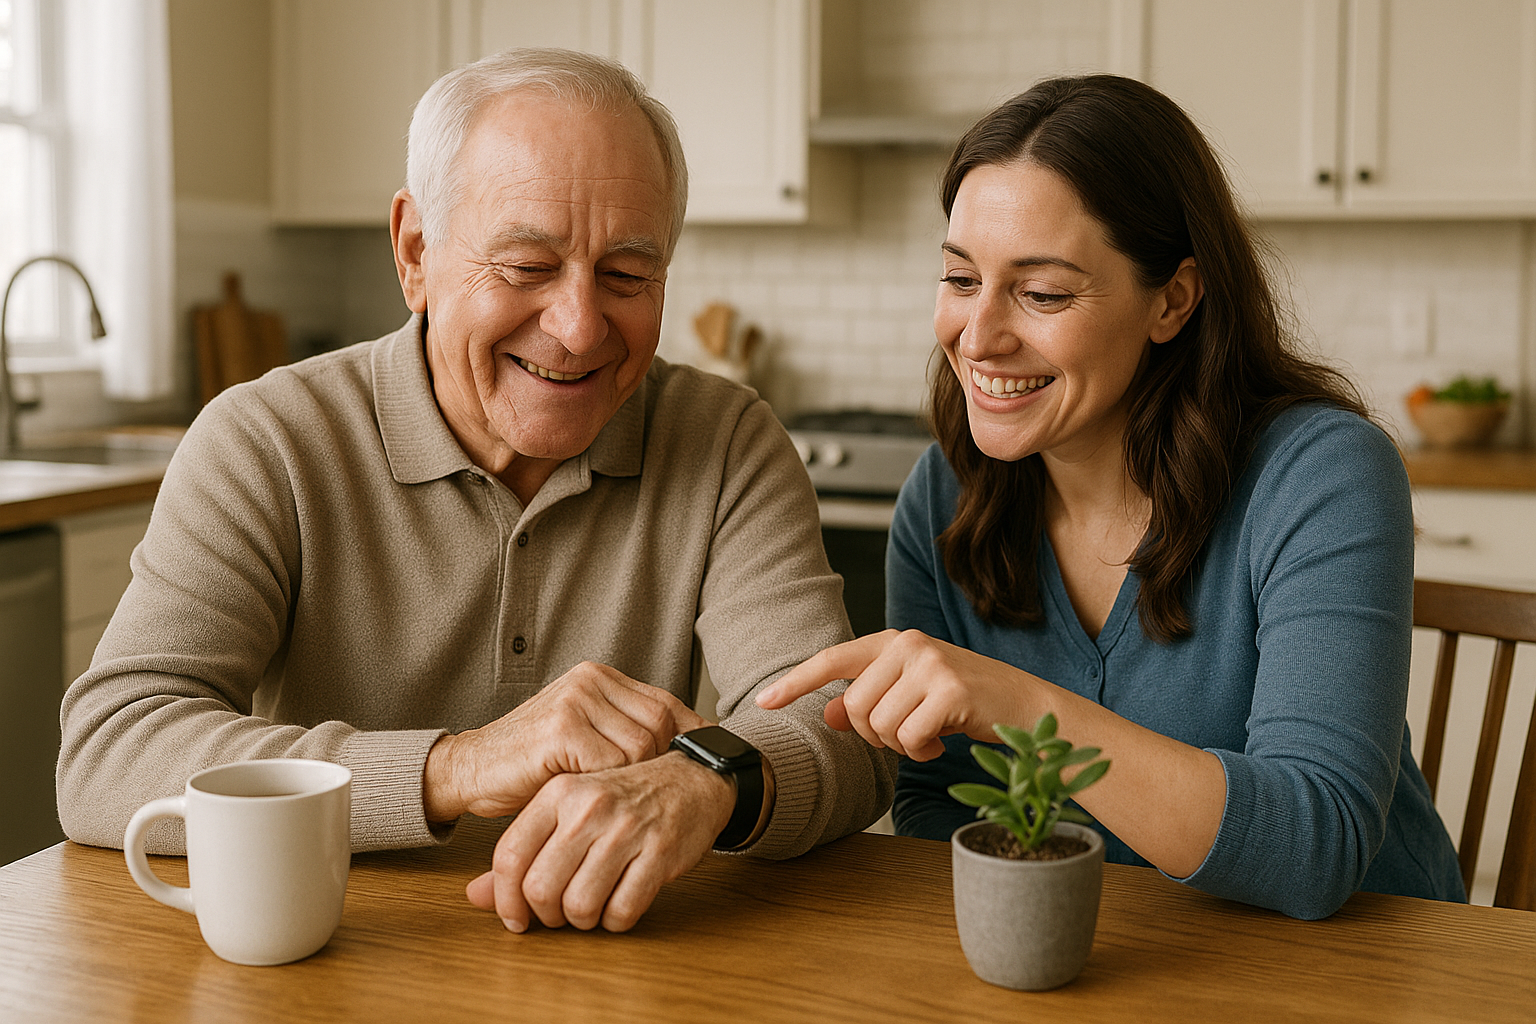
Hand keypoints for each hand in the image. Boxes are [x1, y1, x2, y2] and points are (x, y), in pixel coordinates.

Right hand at [423, 661, 710, 820]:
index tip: (702, 763)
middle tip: (648, 794)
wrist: (471, 769)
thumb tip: (689, 749)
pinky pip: (611, 764)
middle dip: (659, 763)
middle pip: (659, 723)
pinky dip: (607, 788)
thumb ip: (625, 733)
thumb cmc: (532, 762)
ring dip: (630, 781)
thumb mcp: (585, 737)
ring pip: (639, 746)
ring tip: (614, 799)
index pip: (665, 702)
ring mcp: (575, 701)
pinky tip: (591, 799)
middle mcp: (589, 681)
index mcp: (598, 677)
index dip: (688, 735)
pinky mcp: (561, 729)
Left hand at [465, 751, 733, 931]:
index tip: (515, 919)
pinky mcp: (659, 853)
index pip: (510, 855)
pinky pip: (622, 910)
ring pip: (579, 904)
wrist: (694, 778)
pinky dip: (616, 921)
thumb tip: (476, 896)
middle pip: (541, 887)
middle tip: (558, 914)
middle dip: (546, 915)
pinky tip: (620, 906)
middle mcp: (589, 807)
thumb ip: (524, 852)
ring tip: (590, 909)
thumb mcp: (569, 811)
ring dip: (582, 921)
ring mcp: (626, 829)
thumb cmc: (626, 798)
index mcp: (560, 791)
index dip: (505, 899)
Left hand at [755, 630, 1036, 760]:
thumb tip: (827, 712)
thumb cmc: (963, 702)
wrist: (1023, 706)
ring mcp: (929, 663)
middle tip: (906, 737)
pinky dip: (921, 752)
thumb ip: (868, 699)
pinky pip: (908, 738)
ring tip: (928, 736)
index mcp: (892, 642)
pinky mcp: (949, 688)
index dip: (795, 683)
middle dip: (874, 736)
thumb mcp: (910, 696)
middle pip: (854, 708)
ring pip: (879, 726)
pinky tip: (942, 742)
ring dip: (902, 746)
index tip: (763, 702)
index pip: (832, 660)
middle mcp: (907, 644)